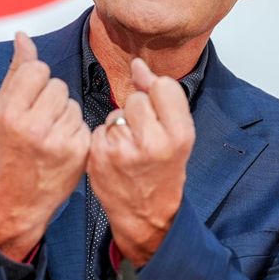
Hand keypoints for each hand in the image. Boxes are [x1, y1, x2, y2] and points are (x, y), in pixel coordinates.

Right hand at [0, 32, 90, 260]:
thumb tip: (23, 36)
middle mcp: (34, 126)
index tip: (27, 101)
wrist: (17, 198)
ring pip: (72, 103)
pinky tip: (60, 146)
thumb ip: (16, 71)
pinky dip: (74, 130)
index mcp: (10, 113)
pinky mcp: (79, 151)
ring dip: (63, 114)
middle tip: (38, 122)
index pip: (37, 70)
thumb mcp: (2, 110)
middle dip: (50, 99)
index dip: (34, 83)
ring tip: (47, 135)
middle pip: (58, 85)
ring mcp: (58, 140)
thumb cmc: (8, 150)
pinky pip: (83, 122)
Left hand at [87, 58, 195, 265]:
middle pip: (136, 99)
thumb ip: (161, 96)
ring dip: (120, 125)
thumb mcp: (178, 135)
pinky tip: (116, 156)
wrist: (147, 215)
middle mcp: (152, 141)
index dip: (158, 96)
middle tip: (145, 138)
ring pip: (115, 112)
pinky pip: (100, 128)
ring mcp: (122, 149)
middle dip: (138, 112)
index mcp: (179, 134)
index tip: (160, 114)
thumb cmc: (165, 171)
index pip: (163, 86)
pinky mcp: (99, 156)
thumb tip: (137, 64)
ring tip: (131, 149)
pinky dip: (106, 138)